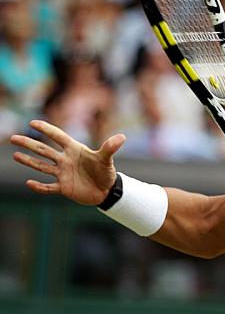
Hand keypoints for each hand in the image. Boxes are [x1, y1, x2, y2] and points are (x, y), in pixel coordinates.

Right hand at [10, 120, 125, 205]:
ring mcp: (63, 174)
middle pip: (44, 150)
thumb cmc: (106, 172)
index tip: (33, 123)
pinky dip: (39, 187)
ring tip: (15, 156)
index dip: (46, 129)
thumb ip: (110, 148)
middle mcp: (65, 160)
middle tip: (13, 138)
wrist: (107, 191)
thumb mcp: (107, 160)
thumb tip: (122, 137)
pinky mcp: (63, 188)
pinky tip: (29, 183)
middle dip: (29, 144)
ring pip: (42, 166)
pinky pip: (48, 187)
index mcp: (74, 150)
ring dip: (29, 161)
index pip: (58, 136)